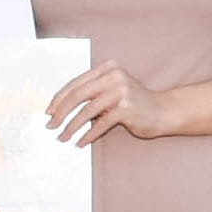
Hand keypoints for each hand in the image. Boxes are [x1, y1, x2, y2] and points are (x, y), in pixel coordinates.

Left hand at [48, 61, 171, 144]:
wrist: (163, 111)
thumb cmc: (133, 103)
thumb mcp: (111, 90)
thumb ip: (92, 92)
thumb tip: (59, 108)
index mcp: (108, 68)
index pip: (76, 83)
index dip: (58, 99)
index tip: (48, 112)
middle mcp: (114, 76)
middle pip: (78, 95)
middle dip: (60, 113)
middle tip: (51, 126)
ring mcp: (121, 91)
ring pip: (87, 111)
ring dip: (71, 127)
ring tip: (62, 138)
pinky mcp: (126, 108)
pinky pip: (100, 124)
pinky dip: (88, 135)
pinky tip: (80, 143)